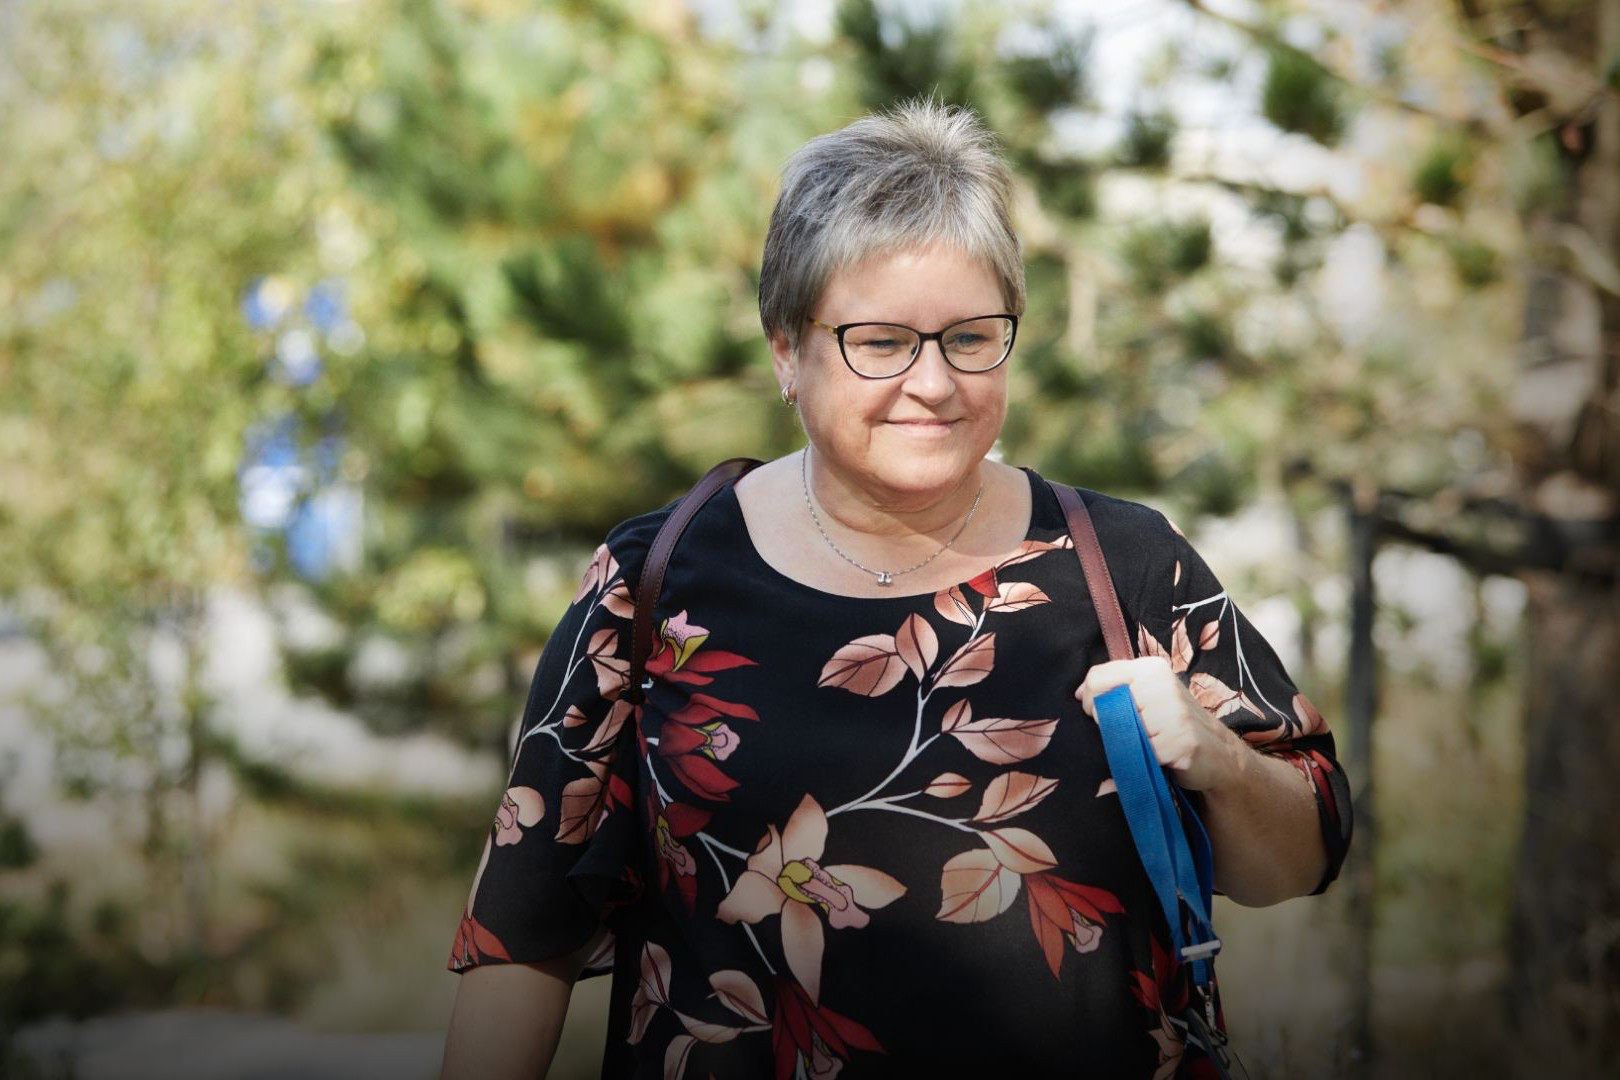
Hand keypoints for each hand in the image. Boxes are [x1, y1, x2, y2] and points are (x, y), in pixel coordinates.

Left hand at [1076, 657, 1244, 791]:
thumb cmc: (1175, 723)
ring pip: (1121, 731)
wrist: (1220, 754)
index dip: (1090, 700)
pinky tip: (1163, 756)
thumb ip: (1117, 687)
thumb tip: (1079, 693)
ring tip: (1153, 742)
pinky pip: (1142, 753)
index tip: (1099, 713)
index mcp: (1151, 669)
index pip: (1098, 677)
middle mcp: (1162, 684)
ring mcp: (1173, 713)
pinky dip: (1146, 759)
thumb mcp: (1149, 695)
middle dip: (1109, 725)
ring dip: (1131, 744)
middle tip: (1132, 732)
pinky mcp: (1180, 741)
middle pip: (1104, 706)